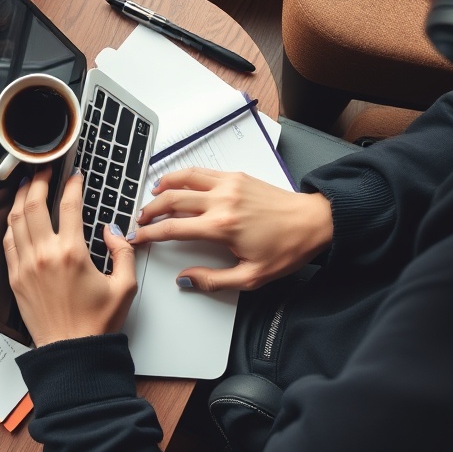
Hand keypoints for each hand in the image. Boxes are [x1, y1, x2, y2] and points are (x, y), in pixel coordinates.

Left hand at [3, 167, 137, 346]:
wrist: (72, 352)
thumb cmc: (96, 323)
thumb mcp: (124, 285)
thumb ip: (123, 251)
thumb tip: (112, 231)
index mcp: (72, 253)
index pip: (69, 205)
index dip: (72, 185)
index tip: (75, 177)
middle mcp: (45, 255)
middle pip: (35, 204)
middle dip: (38, 180)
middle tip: (44, 169)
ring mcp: (26, 266)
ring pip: (16, 219)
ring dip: (21, 197)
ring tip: (27, 184)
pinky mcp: (16, 278)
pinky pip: (8, 242)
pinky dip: (11, 224)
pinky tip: (17, 216)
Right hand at [129, 168, 332, 291]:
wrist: (314, 222)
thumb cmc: (288, 248)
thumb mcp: (252, 276)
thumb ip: (213, 280)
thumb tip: (186, 280)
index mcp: (222, 226)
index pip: (173, 228)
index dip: (150, 234)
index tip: (138, 238)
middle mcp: (222, 200)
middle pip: (172, 199)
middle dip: (150, 209)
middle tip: (140, 219)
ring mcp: (229, 184)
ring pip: (184, 178)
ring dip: (163, 186)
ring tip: (152, 196)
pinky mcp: (237, 176)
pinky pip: (202, 171)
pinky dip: (184, 175)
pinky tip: (178, 182)